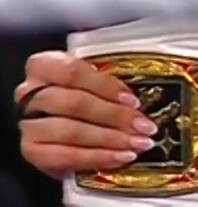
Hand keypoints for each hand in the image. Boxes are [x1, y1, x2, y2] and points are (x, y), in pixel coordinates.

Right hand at [15, 51, 158, 178]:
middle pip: (75, 104)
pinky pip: (66, 157)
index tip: (133, 100)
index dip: (105, 86)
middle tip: (143, 125)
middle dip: (115, 116)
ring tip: (137, 143)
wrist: (51, 116)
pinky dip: (98, 158)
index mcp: (44, 65)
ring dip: (110, 140)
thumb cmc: (77, 88)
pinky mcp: (32, 151)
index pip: (74, 72)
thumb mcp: (88, 76)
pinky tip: (121, 156)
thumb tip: (137, 101)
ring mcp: (28, 124)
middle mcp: (29, 93)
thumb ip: (103, 82)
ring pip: (71, 132)